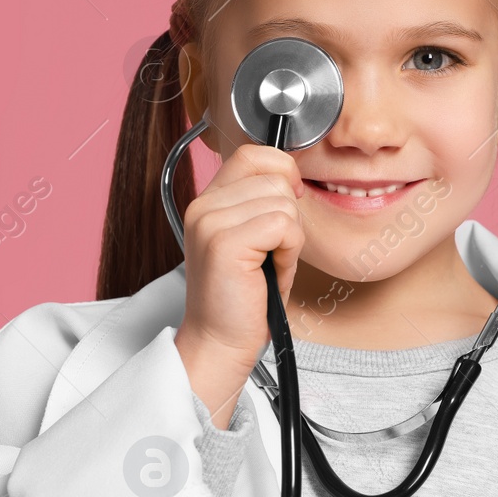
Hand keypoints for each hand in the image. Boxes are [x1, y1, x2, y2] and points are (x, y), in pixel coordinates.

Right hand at [173, 143, 305, 427]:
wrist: (221, 342)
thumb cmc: (243, 298)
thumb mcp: (253, 240)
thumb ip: (262, 204)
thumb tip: (293, 177)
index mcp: (208, 201)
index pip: (253, 154)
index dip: (282, 173)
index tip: (287, 208)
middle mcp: (204, 206)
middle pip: (276, 178)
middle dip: (290, 218)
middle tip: (273, 254)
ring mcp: (211, 222)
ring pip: (284, 202)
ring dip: (290, 239)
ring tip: (269, 266)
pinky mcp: (225, 243)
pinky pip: (284, 226)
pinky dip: (288, 252)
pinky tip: (271, 272)